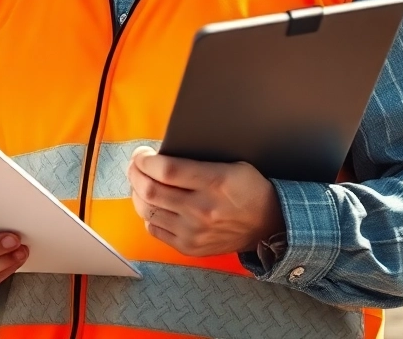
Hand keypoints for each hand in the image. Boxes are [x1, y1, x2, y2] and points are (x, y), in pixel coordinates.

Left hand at [128, 146, 284, 256]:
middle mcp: (201, 209)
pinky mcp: (189, 247)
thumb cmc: (248, 189)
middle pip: (150, 190)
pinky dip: (148, 214)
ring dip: (137, 193)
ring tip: (140, 183)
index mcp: (214, 182)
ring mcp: (194, 232)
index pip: (165, 170)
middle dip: (134, 173)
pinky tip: (154, 205)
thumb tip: (159, 155)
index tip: (141, 155)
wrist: (268, 225)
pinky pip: (154, 229)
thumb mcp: (231, 164)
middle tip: (135, 166)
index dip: (144, 161)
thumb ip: (197, 161)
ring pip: (147, 211)